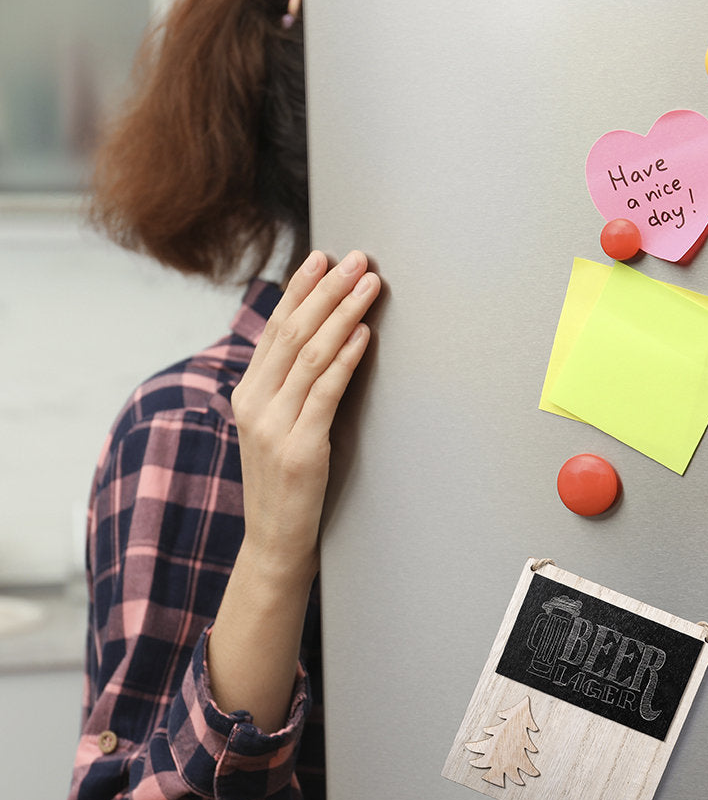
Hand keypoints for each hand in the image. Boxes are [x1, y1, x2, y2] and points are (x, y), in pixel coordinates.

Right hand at [230, 249, 380, 583]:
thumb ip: (288, 389)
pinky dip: (346, 359)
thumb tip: (321, 343)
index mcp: (246, 393)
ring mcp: (274, 426)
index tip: (322, 258)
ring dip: (343, 313)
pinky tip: (363, 335)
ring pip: (310, 355)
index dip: (300, 290)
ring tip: (368, 284)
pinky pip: (325, 393)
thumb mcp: (277, 428)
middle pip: (292, 332)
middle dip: (326, 290)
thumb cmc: (286, 483)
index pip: (274, 328)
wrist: (274, 542)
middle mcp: (254, 403)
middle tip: (355, 257)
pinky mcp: (300, 450)